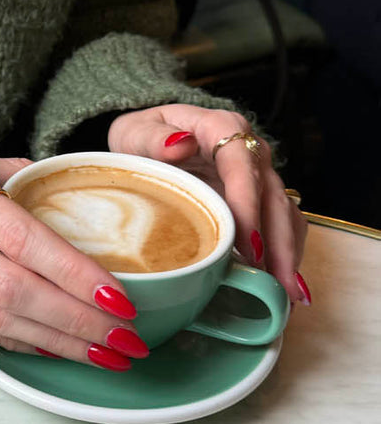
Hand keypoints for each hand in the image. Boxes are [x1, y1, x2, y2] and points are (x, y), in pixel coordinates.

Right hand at [0, 148, 150, 369]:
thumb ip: (16, 179)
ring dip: (58, 341)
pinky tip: (56, 350)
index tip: (121, 296)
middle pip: (17, 289)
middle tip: (128, 339)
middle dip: (79, 320)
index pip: (25, 238)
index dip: (76, 272)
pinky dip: (19, 342)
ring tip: (107, 354)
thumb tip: (72, 197)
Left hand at [108, 104, 309, 304]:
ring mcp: (257, 177)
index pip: (242, 165)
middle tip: (279, 284)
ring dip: (287, 255)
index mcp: (221, 128)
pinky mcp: (258, 201)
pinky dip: (283, 257)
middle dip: (278, 243)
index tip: (249, 244)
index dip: (249, 205)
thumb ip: (152, 137)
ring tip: (286, 295)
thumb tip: (180, 144)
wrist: (148, 143)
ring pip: (284, 215)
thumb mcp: (135, 133)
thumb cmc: (142, 138)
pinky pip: (280, 227)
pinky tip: (280, 287)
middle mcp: (248, 152)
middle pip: (273, 196)